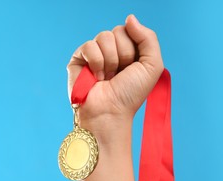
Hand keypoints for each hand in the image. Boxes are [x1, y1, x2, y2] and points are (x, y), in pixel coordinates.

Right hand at [67, 15, 163, 136]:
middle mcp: (110, 50)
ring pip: (104, 36)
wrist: (110, 112)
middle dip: (123, 55)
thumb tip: (129, 18)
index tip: (132, 68)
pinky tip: (96, 77)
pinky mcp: (78, 59)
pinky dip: (96, 62)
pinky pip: (89, 46)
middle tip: (118, 75)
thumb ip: (148, 38)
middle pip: (118, 31)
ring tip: (107, 77)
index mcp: (127, 50)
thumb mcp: (152, 65)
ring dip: (110, 61)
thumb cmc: (130, 94)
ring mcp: (93, 54)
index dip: (134, 49)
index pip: (130, 29)